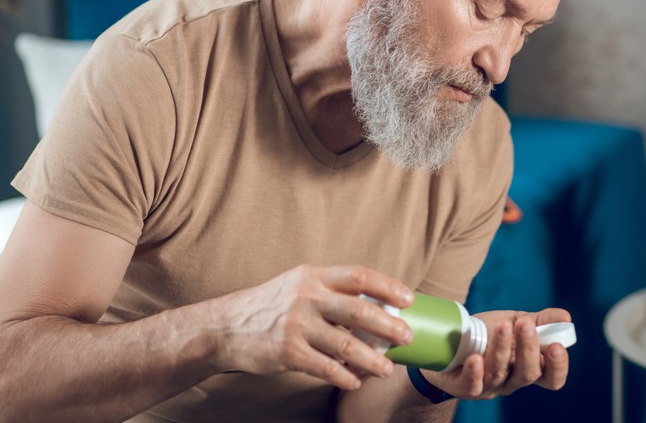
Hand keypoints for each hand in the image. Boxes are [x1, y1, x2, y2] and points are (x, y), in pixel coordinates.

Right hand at [212, 264, 413, 389]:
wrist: (225, 326)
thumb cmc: (270, 305)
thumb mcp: (299, 285)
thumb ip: (331, 290)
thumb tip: (374, 305)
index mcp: (314, 276)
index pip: (359, 276)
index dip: (388, 286)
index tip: (409, 299)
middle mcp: (307, 297)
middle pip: (359, 311)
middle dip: (389, 326)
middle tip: (407, 337)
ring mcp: (296, 325)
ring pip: (346, 344)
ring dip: (372, 359)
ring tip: (387, 368)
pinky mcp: (287, 352)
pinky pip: (325, 367)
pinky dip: (344, 376)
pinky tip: (355, 381)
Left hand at [421, 308, 569, 399]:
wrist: (450, 342)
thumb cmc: (488, 333)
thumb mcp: (515, 322)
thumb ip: (541, 320)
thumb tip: (566, 317)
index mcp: (528, 367)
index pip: (551, 378)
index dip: (558, 367)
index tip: (558, 346)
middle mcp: (511, 380)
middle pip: (528, 374)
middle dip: (529, 349)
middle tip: (525, 324)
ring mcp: (489, 385)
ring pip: (499, 373)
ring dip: (502, 349)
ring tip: (503, 326)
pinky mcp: (465, 386)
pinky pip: (472, 384)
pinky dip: (475, 372)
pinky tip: (476, 358)